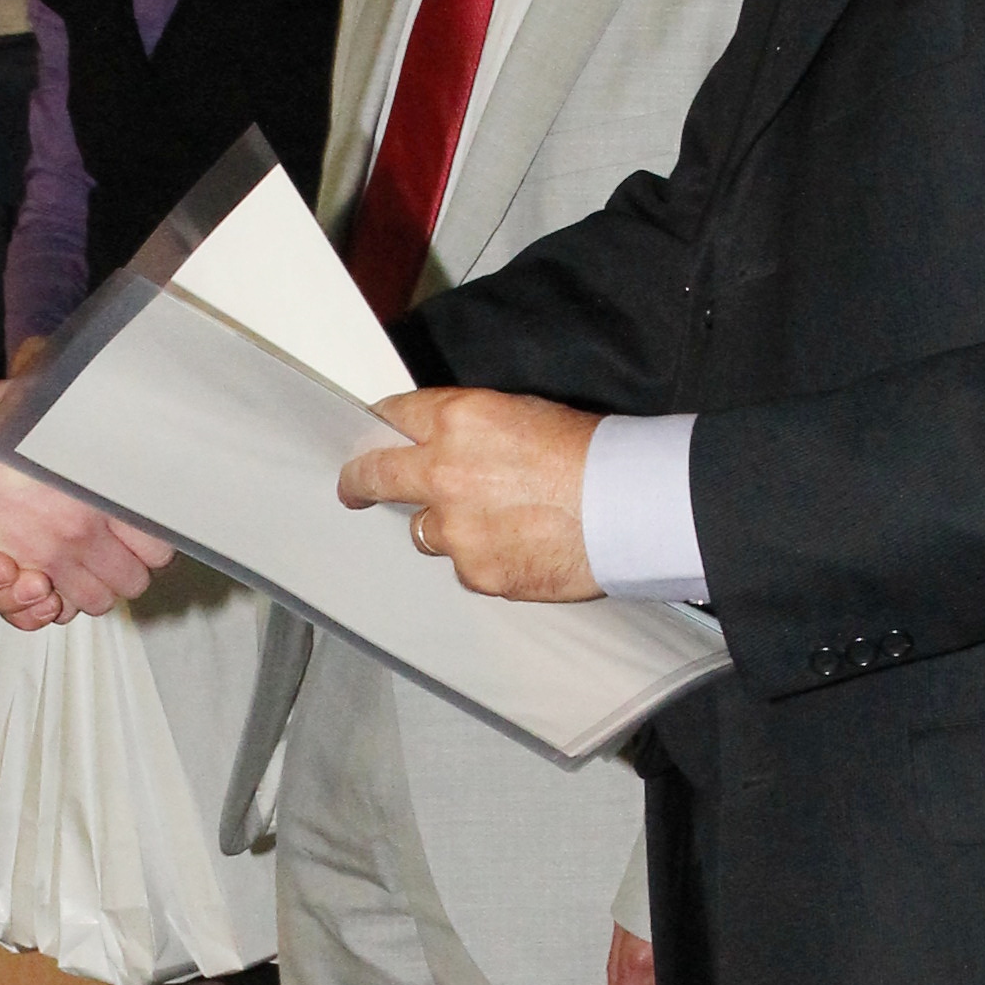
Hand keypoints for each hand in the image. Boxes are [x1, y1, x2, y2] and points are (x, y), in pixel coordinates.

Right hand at [0, 383, 164, 624]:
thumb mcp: (45, 406)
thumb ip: (84, 411)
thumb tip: (118, 396)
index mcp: (96, 491)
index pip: (158, 546)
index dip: (151, 545)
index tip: (138, 535)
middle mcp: (76, 532)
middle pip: (131, 583)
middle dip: (122, 572)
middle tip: (107, 552)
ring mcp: (42, 560)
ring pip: (93, 603)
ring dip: (85, 590)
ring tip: (72, 567)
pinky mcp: (6, 578)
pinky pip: (44, 614)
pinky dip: (44, 607)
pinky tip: (38, 583)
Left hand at [335, 387, 601, 601]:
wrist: (630, 508)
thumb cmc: (596, 454)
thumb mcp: (528, 413)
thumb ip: (476, 431)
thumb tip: (454, 447)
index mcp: (458, 420)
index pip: (396, 415)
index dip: (385, 425)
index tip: (378, 436)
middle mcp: (443, 473)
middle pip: (375, 475)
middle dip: (359, 481)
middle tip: (355, 488)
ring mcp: (455, 529)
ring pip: (424, 530)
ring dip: (446, 526)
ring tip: (498, 523)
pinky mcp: (475, 571)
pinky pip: (464, 566)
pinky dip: (484, 559)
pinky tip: (522, 548)